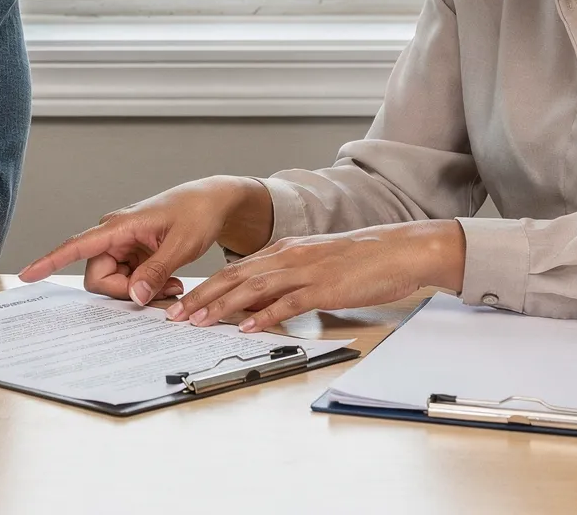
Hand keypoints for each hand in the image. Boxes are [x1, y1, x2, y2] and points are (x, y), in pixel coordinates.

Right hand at [18, 176, 271, 305]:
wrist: (212, 202)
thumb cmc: (197, 214)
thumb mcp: (182, 245)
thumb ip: (156, 271)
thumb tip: (134, 296)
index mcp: (120, 226)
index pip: (77, 245)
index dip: (50, 261)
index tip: (28, 275)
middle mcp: (115, 235)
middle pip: (99, 277)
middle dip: (125, 292)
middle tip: (162, 291)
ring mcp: (124, 247)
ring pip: (115, 283)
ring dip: (140, 291)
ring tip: (173, 284)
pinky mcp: (134, 256)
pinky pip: (129, 282)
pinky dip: (148, 287)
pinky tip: (170, 282)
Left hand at [168, 220, 465, 333]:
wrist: (400, 249)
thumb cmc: (363, 258)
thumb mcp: (318, 260)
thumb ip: (291, 274)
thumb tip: (266, 297)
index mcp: (286, 249)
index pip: (237, 268)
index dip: (207, 286)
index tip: (185, 302)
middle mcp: (289, 257)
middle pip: (235, 276)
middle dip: (202, 297)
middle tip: (177, 315)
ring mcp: (306, 271)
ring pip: (254, 288)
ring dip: (223, 306)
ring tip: (199, 322)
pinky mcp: (325, 288)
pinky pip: (289, 303)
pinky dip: (266, 315)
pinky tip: (249, 328)